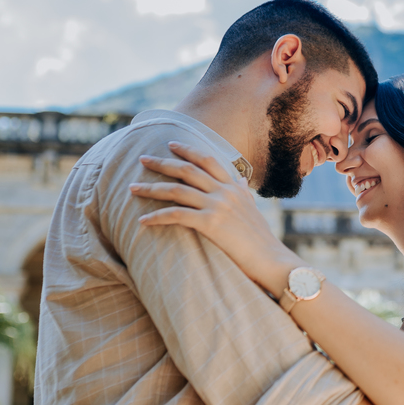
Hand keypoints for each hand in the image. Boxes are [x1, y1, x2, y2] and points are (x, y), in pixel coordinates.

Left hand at [131, 141, 303, 294]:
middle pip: (187, 170)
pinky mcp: (210, 223)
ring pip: (176, 190)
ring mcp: (218, 206)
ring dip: (151, 188)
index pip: (208, 159)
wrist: (271, 259)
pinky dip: (156, 217)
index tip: (170, 145)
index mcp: (234, 187)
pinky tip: (142, 221)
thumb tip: (240, 180)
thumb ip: (243, 193)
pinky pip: (176, 215)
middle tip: (142, 159)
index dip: (188, 150)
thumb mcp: (253, 210)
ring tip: (132, 188)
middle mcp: (225, 191)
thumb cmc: (261, 240)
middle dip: (162, 163)